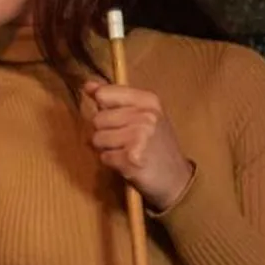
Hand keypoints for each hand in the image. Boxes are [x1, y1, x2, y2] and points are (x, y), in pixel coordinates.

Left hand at [81, 79, 193, 211]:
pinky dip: (112, 163)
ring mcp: (139, 136)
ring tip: (127, 152)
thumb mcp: (143, 115)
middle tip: (126, 141)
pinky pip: (103, 157)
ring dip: (107, 149)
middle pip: (97, 119)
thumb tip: (88, 85)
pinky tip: (129, 163)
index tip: (116, 118)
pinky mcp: (131, 158)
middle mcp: (145, 115)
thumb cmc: (156, 146)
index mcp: (148, 100)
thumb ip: (114, 98)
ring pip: (97, 139)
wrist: (177, 179)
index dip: (103, 108)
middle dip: (105, 132)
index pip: (104, 94)